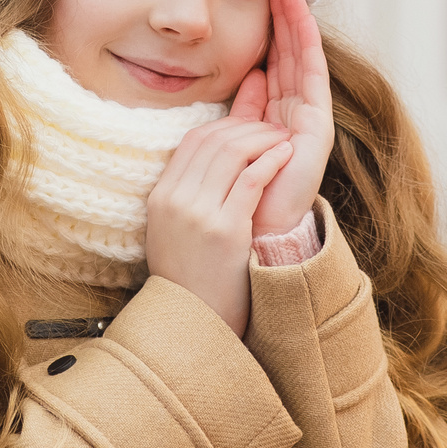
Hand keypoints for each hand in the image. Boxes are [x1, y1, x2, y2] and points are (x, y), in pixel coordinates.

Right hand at [145, 113, 293, 336]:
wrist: (193, 321)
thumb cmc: (189, 279)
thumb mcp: (171, 232)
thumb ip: (184, 196)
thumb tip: (208, 166)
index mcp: (160, 197)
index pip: (193, 141)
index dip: (225, 126)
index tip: (248, 127)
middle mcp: (176, 200)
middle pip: (213, 141)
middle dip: (248, 127)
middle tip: (273, 128)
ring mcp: (199, 214)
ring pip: (232, 153)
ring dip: (262, 139)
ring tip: (283, 138)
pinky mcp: (226, 229)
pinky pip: (251, 179)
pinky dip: (271, 161)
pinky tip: (285, 155)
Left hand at [247, 0, 333, 238]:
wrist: (256, 233)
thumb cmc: (242, 192)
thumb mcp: (238, 139)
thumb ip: (246, 108)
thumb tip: (249, 75)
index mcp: (276, 116)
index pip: (276, 63)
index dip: (270, 30)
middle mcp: (296, 113)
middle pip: (291, 54)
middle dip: (284, 16)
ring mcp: (309, 118)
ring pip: (302, 58)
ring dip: (295, 21)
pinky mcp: (317, 126)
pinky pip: (311, 77)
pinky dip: (306, 45)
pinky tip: (299, 19)